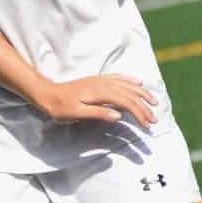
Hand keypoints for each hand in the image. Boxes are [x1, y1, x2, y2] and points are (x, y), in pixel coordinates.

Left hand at [37, 75, 158, 125]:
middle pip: (130, 94)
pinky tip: (138, 82)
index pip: (127, 102)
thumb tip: (119, 116)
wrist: (47, 93)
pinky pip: (119, 78)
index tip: (148, 124)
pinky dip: (131, 81)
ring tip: (154, 102)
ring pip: (128, 85)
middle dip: (144, 107)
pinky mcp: (98, 80)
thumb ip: (98, 113)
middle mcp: (104, 83)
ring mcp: (101, 80)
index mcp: (100, 92)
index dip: (139, 113)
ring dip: (142, 94)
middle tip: (154, 120)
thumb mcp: (77, 113)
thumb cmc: (60, 107)